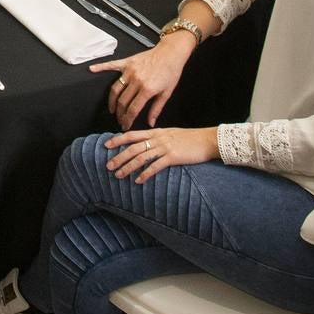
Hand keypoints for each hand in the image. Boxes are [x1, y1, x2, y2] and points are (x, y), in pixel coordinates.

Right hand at [90, 31, 196, 127]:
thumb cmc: (171, 71)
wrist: (171, 52)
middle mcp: (136, 80)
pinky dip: (100, 67)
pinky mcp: (127, 62)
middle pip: (122, 102)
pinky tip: (92, 69)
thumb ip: (157, 109)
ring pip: (115, 89)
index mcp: (148, 89)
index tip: (125, 126)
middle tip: (119, 120)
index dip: (128, 120)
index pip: (133, 109)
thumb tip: (150, 123)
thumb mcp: (167, 92)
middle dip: (119, 114)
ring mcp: (130, 70)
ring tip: (112, 109)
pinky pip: (111, 65)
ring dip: (112, 102)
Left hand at [103, 127, 218, 182]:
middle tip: (108, 166)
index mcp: (156, 132)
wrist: (208, 139)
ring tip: (119, 175)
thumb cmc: (191, 138)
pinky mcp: (173, 157)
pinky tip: (138, 180)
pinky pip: (155, 167)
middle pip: (133, 148)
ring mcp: (165, 147)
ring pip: (141, 158)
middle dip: (119, 157)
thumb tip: (147, 143)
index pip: (132, 134)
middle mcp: (158, 139)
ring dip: (128, 167)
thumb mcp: (171, 133)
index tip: (106, 144)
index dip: (118, 139)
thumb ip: (158, 137)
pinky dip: (145, 174)